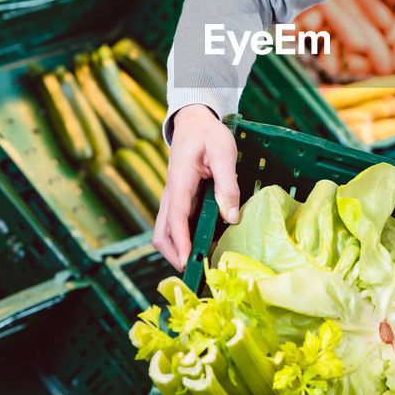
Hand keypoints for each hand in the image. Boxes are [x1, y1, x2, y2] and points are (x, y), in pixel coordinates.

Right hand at [152, 104, 239, 271]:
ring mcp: (173, 199)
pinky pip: (177, 225)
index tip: (190, 262)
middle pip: (162, 234)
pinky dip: (186, 239)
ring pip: (166, 232)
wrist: (193, 122)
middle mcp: (171, 194)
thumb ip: (227, 184)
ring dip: (180, 250)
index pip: (175, 219)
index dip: (181, 243)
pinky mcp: (180, 200)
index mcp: (179, 182)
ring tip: (204, 263)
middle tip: (198, 272)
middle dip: (175, 255)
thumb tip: (231, 217)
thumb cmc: (208, 134)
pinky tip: (208, 244)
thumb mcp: (223, 153)